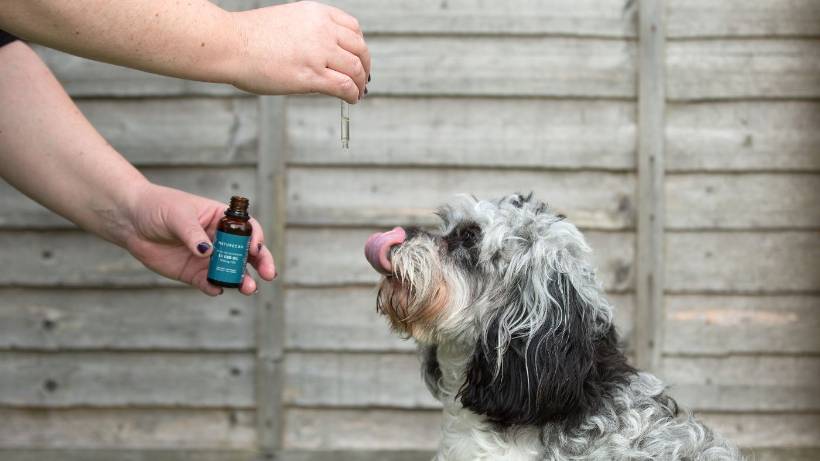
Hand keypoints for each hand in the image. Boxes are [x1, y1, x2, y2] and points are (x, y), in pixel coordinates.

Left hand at [122, 183, 275, 295]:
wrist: (131, 221)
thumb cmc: (158, 208)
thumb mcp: (177, 216)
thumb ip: (193, 234)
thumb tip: (208, 252)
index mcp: (221, 218)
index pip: (247, 228)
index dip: (256, 238)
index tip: (255, 248)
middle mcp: (219, 239)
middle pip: (247, 253)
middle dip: (261, 263)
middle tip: (269, 274)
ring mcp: (208, 257)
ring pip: (231, 271)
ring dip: (242, 280)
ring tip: (249, 288)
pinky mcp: (193, 273)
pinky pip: (209, 282)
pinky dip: (215, 287)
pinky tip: (217, 289)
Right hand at [229, 1, 370, 102]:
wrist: (230, 44)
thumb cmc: (250, 37)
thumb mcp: (287, 21)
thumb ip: (308, 33)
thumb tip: (320, 53)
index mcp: (316, 13)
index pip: (354, 28)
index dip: (360, 47)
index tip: (358, 58)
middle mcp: (322, 30)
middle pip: (359, 49)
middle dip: (365, 67)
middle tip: (363, 79)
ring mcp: (318, 53)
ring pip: (355, 69)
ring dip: (360, 83)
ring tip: (357, 93)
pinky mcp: (311, 76)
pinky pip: (344, 86)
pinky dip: (353, 95)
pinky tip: (351, 100)